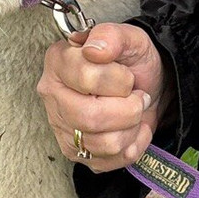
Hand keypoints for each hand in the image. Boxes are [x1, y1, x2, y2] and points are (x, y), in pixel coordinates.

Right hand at [36, 22, 168, 172]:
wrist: (145, 84)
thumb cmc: (132, 61)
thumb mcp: (130, 38)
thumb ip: (111, 36)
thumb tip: (94, 50)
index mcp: (59, 61)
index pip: (87, 79)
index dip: (119, 80)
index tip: (128, 76)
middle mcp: (53, 95)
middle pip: (90, 117)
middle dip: (128, 109)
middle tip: (137, 96)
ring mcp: (62, 127)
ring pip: (103, 143)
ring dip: (131, 127)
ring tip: (132, 111)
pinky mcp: (76, 152)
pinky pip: (110, 161)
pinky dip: (132, 145)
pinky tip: (132, 128)